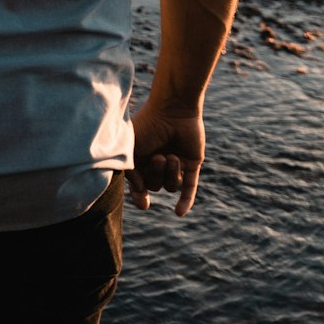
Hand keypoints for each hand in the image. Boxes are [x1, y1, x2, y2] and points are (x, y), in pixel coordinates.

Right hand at [128, 99, 205, 215]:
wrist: (173, 109)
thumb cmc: (148, 125)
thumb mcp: (132, 149)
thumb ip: (131, 172)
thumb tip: (141, 193)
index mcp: (141, 158)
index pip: (139, 184)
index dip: (139, 194)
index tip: (144, 202)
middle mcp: (158, 163)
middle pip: (155, 185)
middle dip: (156, 174)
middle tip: (159, 157)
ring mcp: (175, 164)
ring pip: (172, 185)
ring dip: (171, 173)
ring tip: (172, 156)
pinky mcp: (192, 163)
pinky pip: (189, 187)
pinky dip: (185, 201)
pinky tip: (180, 213)